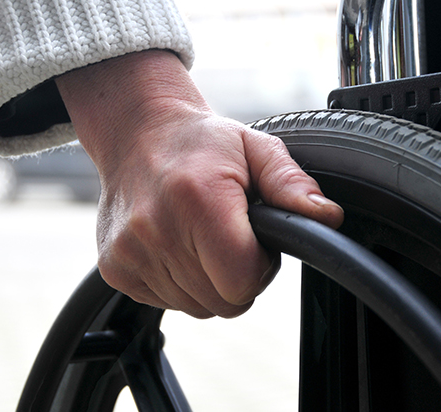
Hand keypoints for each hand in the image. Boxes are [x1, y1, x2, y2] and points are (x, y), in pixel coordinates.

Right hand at [56, 50, 343, 316]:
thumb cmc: (204, 142)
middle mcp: (156, 228)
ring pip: (197, 307)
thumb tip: (327, 216)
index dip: (260, 266)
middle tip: (232, 235)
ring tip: (205, 236)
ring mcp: (129, 252)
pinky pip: (167, 304)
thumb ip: (292, 185)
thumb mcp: (257, 148)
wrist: (138, 133)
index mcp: (198, 198)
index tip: (256, 239)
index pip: (241, 280)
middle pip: (222, 301)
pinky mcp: (113, 268)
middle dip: (238, 276)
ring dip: (210, 281)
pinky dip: (181, 283)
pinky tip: (179, 244)